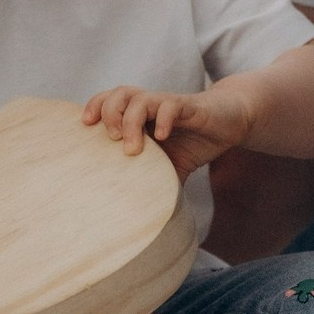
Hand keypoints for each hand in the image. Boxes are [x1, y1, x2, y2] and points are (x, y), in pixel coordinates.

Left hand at [82, 85, 252, 180]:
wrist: (229, 122)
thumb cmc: (193, 142)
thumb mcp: (170, 165)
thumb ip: (154, 182)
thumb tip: (139, 220)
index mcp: (140, 115)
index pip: (109, 100)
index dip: (95, 107)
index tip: (85, 127)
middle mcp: (151, 105)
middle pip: (120, 93)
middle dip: (109, 113)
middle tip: (111, 140)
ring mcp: (168, 104)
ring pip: (141, 98)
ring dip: (131, 120)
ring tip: (133, 148)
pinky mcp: (190, 107)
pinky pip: (171, 106)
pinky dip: (163, 119)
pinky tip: (162, 137)